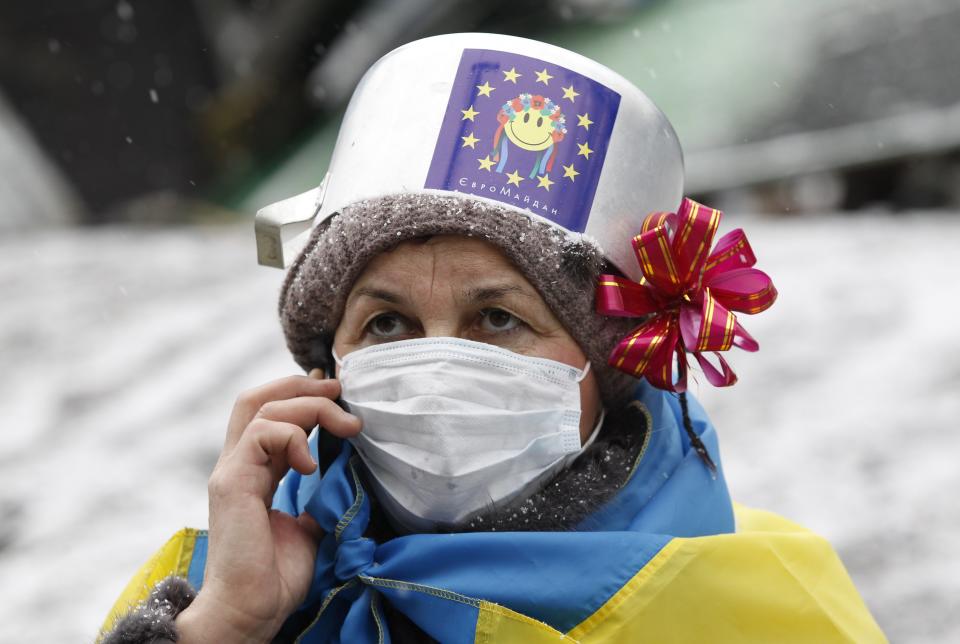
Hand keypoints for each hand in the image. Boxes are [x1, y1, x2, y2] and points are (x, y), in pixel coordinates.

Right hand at [176, 371, 360, 643]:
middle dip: (301, 384)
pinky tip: (311, 462)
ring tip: (346, 426)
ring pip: (261, 406)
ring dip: (310, 407)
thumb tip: (344, 478)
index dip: (303, 396)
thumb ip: (317, 498)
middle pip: (257, 397)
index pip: (270, 413)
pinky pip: (260, 434)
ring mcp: (231, 470)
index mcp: (254, 471)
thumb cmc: (275, 578)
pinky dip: (292, 436)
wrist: (251, 611)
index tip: (339, 397)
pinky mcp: (231, 481)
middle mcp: (238, 464)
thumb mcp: (307, 527)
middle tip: (339, 390)